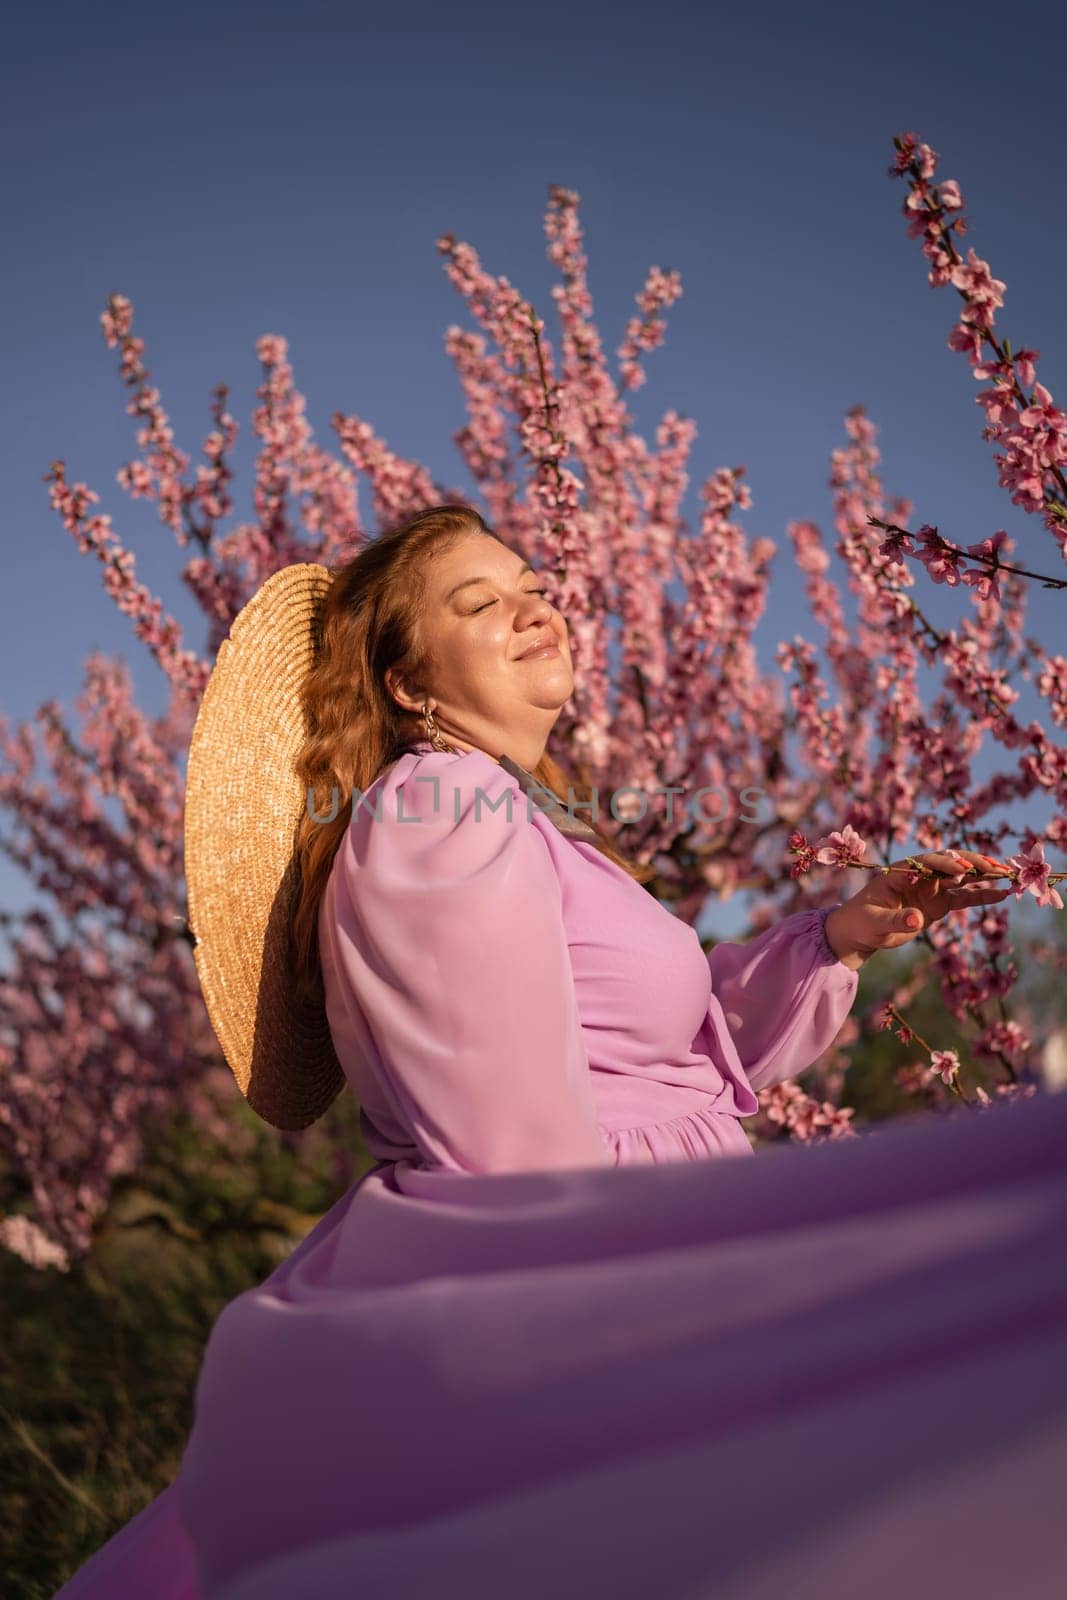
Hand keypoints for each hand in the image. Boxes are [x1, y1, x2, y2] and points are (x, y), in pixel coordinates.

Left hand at [823, 848, 1014, 970]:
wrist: (860, 932)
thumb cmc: (862, 922)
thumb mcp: (875, 922)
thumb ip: (896, 920)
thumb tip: (917, 919)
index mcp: (900, 872)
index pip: (926, 863)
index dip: (944, 864)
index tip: (962, 870)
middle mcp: (919, 876)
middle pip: (949, 864)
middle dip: (972, 863)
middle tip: (994, 866)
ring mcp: (931, 888)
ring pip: (961, 878)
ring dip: (982, 875)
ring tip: (1006, 874)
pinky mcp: (938, 903)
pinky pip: (964, 897)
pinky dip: (982, 896)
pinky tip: (1002, 894)